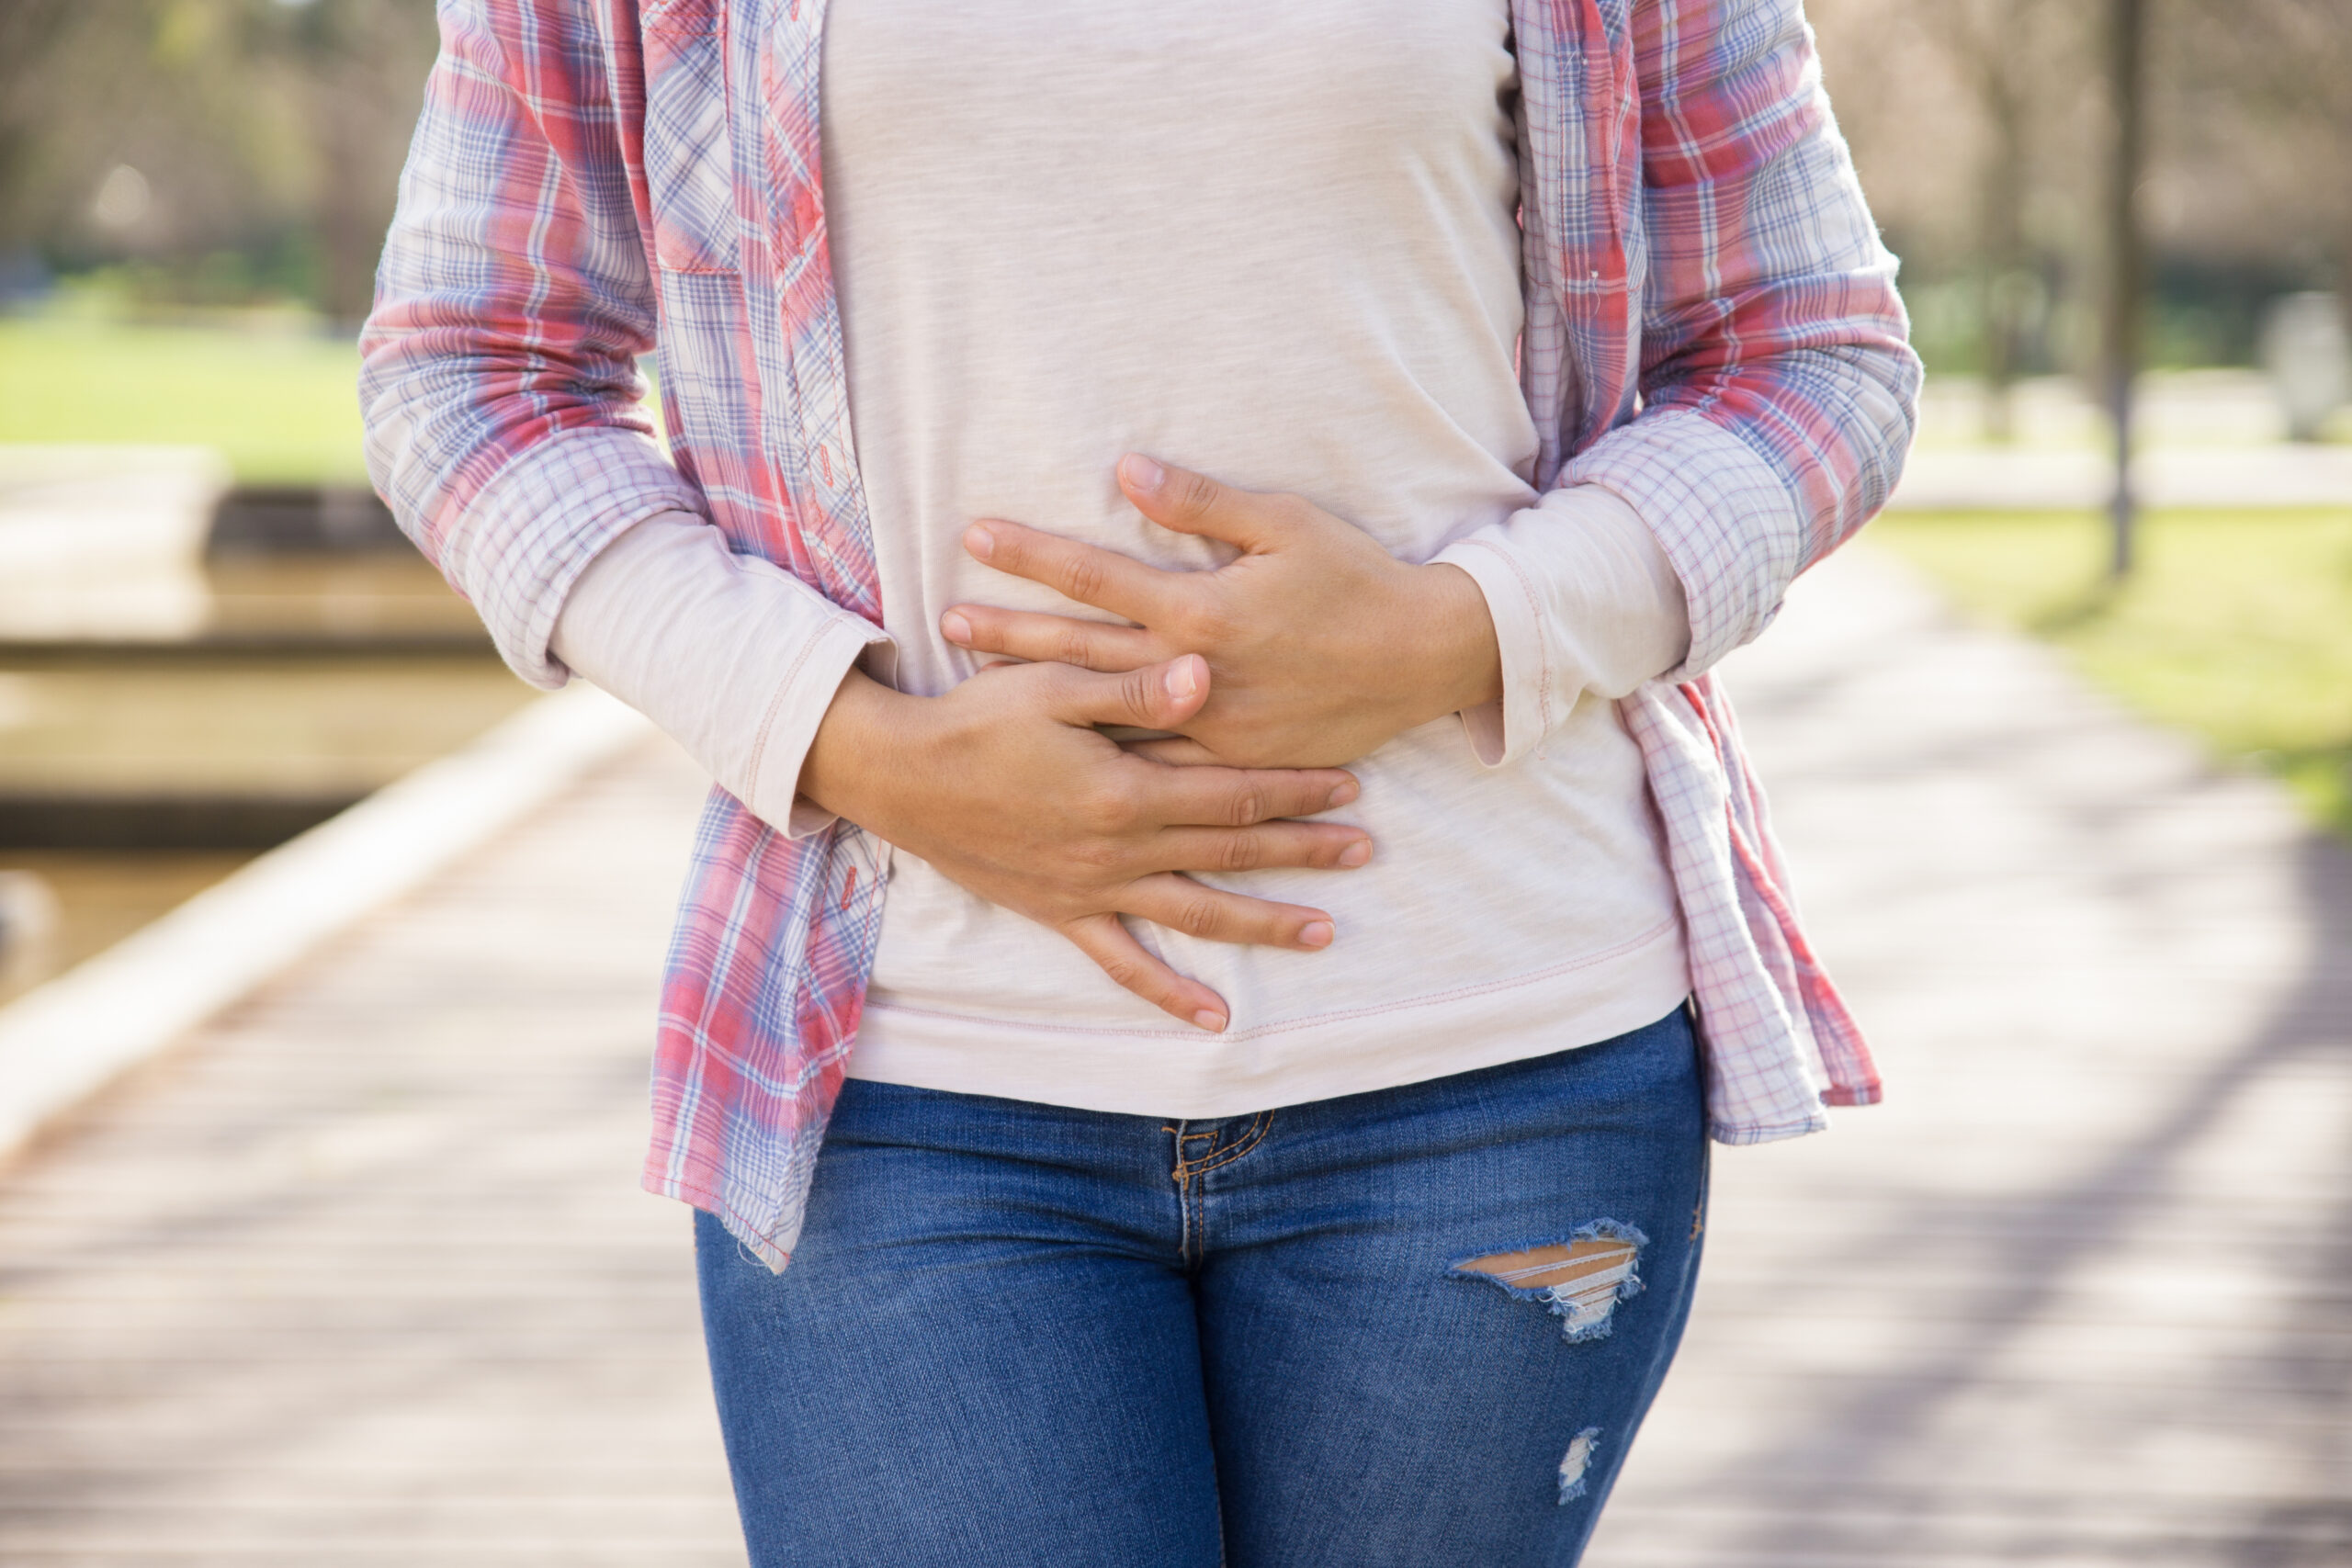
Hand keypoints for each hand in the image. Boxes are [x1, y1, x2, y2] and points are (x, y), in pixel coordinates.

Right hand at [800, 653, 1371, 1030]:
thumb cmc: (975, 718)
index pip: (1231, 791)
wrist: (898, 776)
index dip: (1294, 787)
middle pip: (1230, 852)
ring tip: (1324, 932)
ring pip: (1196, 913)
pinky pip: (1123, 963)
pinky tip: (1214, 1017)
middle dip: (1303, 850)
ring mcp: (1092, 889)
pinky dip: (1169, 992)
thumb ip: (1133, 686)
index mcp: (1125, 789)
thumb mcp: (1053, 684)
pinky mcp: (1061, 913)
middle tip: (1364, 851)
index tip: (1349, 784)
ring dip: (1263, 923)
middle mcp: (1118, 849)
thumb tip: (1206, 675)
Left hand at [940, 455, 1502, 767]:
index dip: (1032, 553)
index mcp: (1202, 610)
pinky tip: (1059, 750)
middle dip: (1009, 633)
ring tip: (979, 690)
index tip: (974, 536)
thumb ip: (1201, 502)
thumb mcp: (1285, 523)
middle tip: (947, 623)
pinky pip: (1155, 762)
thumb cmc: (1356, 580)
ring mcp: (1211, 726)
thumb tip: (1128, 468)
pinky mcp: (1232, 761)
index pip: (1096, 576)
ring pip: (1107, 714)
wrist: (1423, 659)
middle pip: (1081, 651)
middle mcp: (1195, 675)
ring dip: (1041, 698)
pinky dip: (1102, 752)